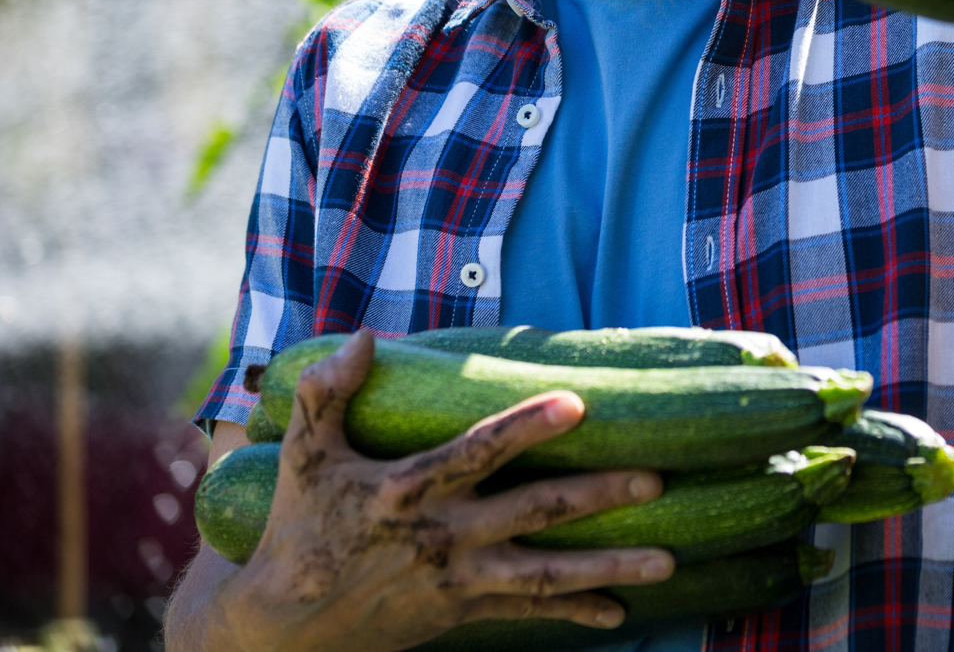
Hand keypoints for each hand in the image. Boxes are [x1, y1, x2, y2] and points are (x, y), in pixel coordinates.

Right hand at [206, 332, 672, 651]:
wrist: (281, 630)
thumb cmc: (298, 527)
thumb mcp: (301, 457)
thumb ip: (327, 394)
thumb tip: (363, 336)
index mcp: (405, 492)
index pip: (475, 452)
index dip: (525, 428)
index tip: (577, 403)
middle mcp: (441, 537)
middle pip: (532, 513)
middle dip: (597, 497)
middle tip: (656, 480)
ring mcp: (458, 579)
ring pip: (545, 574)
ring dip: (607, 568)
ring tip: (667, 560)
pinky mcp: (463, 610)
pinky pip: (528, 613)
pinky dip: (575, 612)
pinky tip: (622, 613)